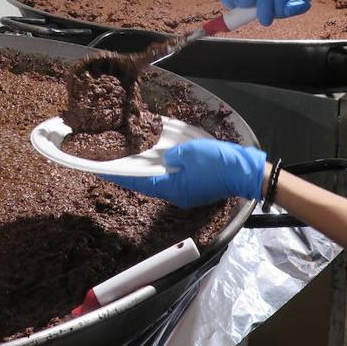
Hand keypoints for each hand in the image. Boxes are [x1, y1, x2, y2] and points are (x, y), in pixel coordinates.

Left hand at [101, 139, 264, 208]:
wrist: (246, 173)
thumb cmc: (218, 163)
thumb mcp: (191, 151)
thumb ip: (173, 154)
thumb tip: (166, 157)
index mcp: (172, 187)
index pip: (139, 181)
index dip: (120, 174)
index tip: (101, 170)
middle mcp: (176, 194)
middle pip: (147, 182)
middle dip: (131, 172)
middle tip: (114, 160)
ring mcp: (186, 191)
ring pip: (160, 180)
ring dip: (147, 170)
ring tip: (132, 159)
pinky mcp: (195, 186)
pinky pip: (173, 177)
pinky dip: (163, 169)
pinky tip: (159, 158)